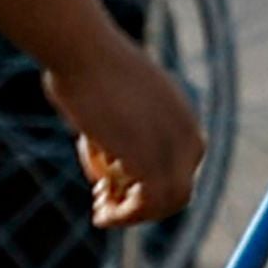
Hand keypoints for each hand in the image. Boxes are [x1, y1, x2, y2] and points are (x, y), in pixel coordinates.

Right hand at [48, 36, 210, 231]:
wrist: (82, 50)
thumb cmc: (84, 66)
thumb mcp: (113, 99)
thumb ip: (120, 127)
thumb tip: (106, 146)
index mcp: (181, 115)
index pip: (182, 167)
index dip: (149, 185)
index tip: (112, 186)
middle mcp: (186, 132)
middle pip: (179, 189)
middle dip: (143, 204)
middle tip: (103, 203)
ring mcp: (172, 147)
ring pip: (167, 202)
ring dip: (133, 214)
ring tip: (101, 212)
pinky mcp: (150, 159)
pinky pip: (148, 205)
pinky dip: (125, 217)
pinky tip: (102, 216)